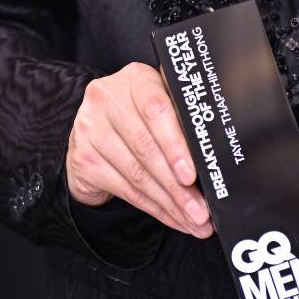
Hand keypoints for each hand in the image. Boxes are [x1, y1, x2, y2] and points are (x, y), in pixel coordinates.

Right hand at [66, 62, 212, 237]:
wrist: (94, 132)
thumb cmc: (140, 117)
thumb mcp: (160, 104)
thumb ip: (182, 119)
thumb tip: (215, 157)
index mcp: (135, 79)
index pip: (156, 110)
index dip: (176, 145)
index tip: (192, 174)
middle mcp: (107, 98)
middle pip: (146, 148)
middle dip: (178, 185)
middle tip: (201, 210)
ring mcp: (90, 128)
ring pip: (137, 173)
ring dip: (170, 201)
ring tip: (193, 219)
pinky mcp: (83, 158)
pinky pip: (125, 189)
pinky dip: (154, 207)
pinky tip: (172, 217)